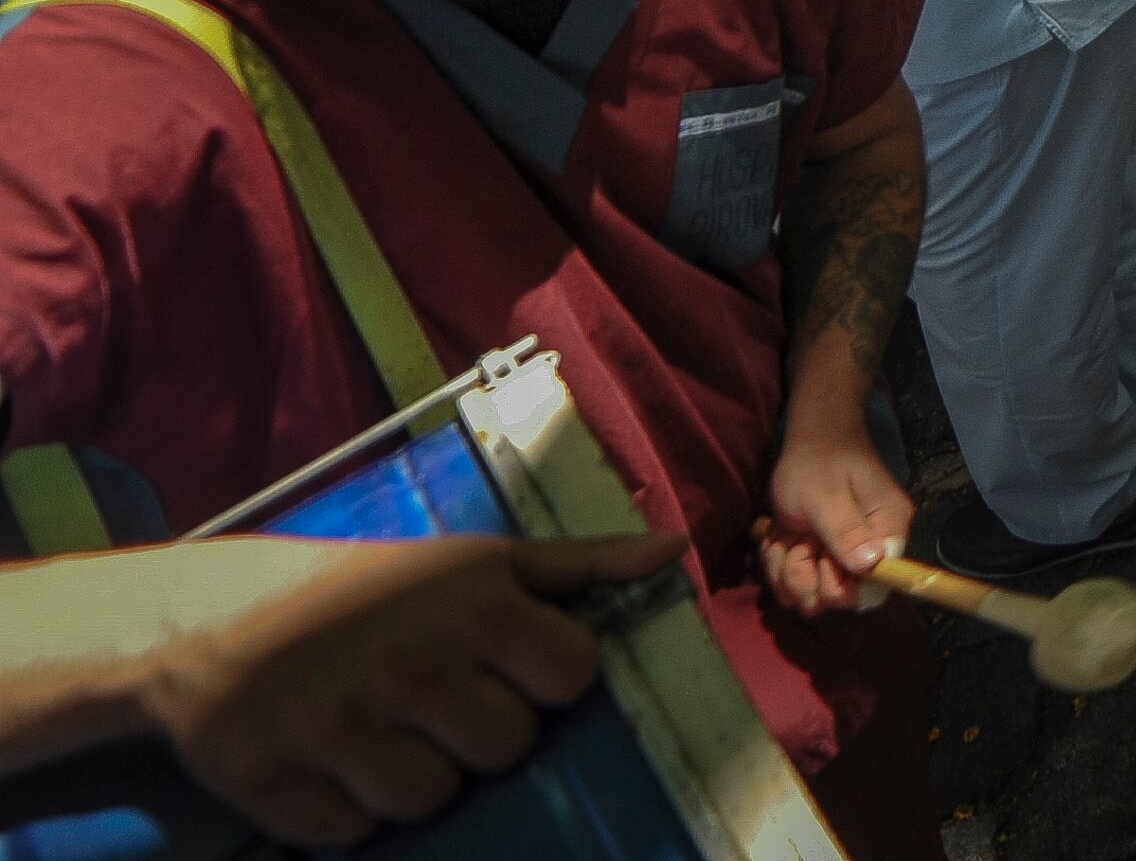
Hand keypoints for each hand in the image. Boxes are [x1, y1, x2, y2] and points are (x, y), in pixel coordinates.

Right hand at [139, 530, 680, 847]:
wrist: (211, 621)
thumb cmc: (370, 592)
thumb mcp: (478, 560)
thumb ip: (584, 565)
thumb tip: (675, 552)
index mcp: (471, 607)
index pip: (571, 678)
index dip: (545, 679)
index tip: (504, 663)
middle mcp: (410, 668)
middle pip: (507, 748)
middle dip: (479, 730)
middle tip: (433, 697)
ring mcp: (338, 731)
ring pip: (432, 800)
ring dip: (412, 775)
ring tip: (380, 729)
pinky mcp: (273, 787)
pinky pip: (354, 833)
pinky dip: (344, 808)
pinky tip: (327, 761)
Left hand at [756, 426, 911, 615]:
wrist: (809, 442)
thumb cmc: (819, 461)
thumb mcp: (826, 494)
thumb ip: (845, 530)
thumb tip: (870, 567)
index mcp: (887, 531)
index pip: (879, 584)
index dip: (844, 584)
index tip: (821, 558)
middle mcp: (872, 551)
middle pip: (841, 597)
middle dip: (806, 576)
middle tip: (799, 540)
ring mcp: (844, 557)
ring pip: (812, 595)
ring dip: (787, 570)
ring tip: (787, 535)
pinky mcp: (822, 559)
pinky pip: (795, 585)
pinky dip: (779, 566)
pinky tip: (781, 539)